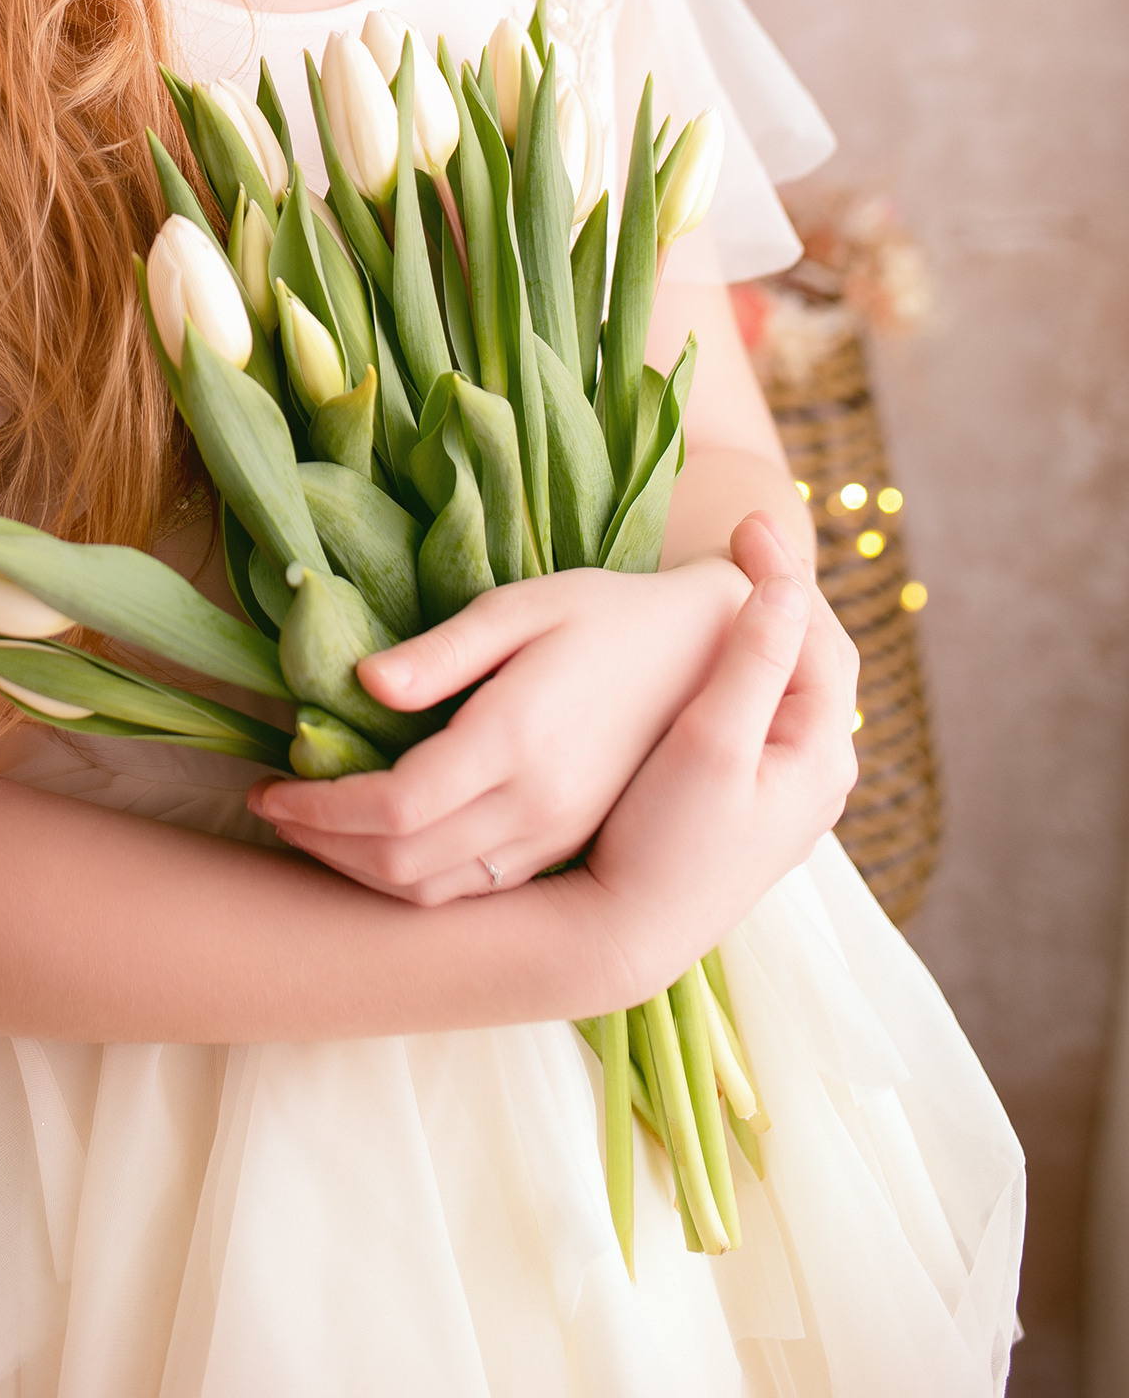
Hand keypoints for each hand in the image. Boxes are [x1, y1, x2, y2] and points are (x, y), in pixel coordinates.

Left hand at [247, 553, 749, 904]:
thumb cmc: (604, 612)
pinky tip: (381, 845)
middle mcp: (536, 805)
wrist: (706, 654)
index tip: (268, 785)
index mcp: (515, 741)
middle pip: (402, 864)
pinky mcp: (568, 845)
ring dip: (361, 874)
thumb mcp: (521, 606)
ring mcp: (556, 835)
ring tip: (314, 829)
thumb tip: (362, 682)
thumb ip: (441, 652)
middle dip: (324, 847)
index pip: (391, 809)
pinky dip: (413, 883)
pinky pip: (475, 890)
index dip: (317, 809)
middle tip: (274, 808)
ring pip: (436, 892)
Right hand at [586, 512, 860, 1000]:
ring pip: (793, 685)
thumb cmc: (668, 838)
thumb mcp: (712, 743)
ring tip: (734, 576)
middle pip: (817, 657)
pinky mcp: (757, 800)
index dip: (785, 572)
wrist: (631, 932)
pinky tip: (716, 651)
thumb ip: (753, 662)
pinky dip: (752, 665)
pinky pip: (770, 710)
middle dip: (784, 591)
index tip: (743, 520)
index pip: (820, 635)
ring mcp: (791, 789)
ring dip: (769, 627)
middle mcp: (821, 770)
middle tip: (743, 536)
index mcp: (822, 750)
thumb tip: (785, 586)